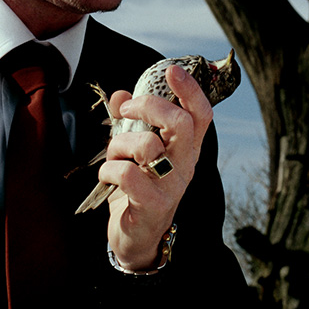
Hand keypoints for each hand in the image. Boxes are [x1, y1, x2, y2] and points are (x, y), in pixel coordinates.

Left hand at [100, 64, 212, 270]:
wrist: (136, 238)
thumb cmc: (137, 188)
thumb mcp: (134, 151)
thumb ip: (129, 122)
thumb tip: (120, 93)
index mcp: (186, 149)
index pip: (200, 114)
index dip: (190, 89)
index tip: (172, 69)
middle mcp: (185, 165)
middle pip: (180, 122)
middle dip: (149, 106)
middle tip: (127, 110)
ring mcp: (172, 186)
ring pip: (148, 145)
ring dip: (119, 143)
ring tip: (112, 155)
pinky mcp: (153, 205)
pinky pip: (128, 174)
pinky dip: (109, 170)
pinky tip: (107, 177)